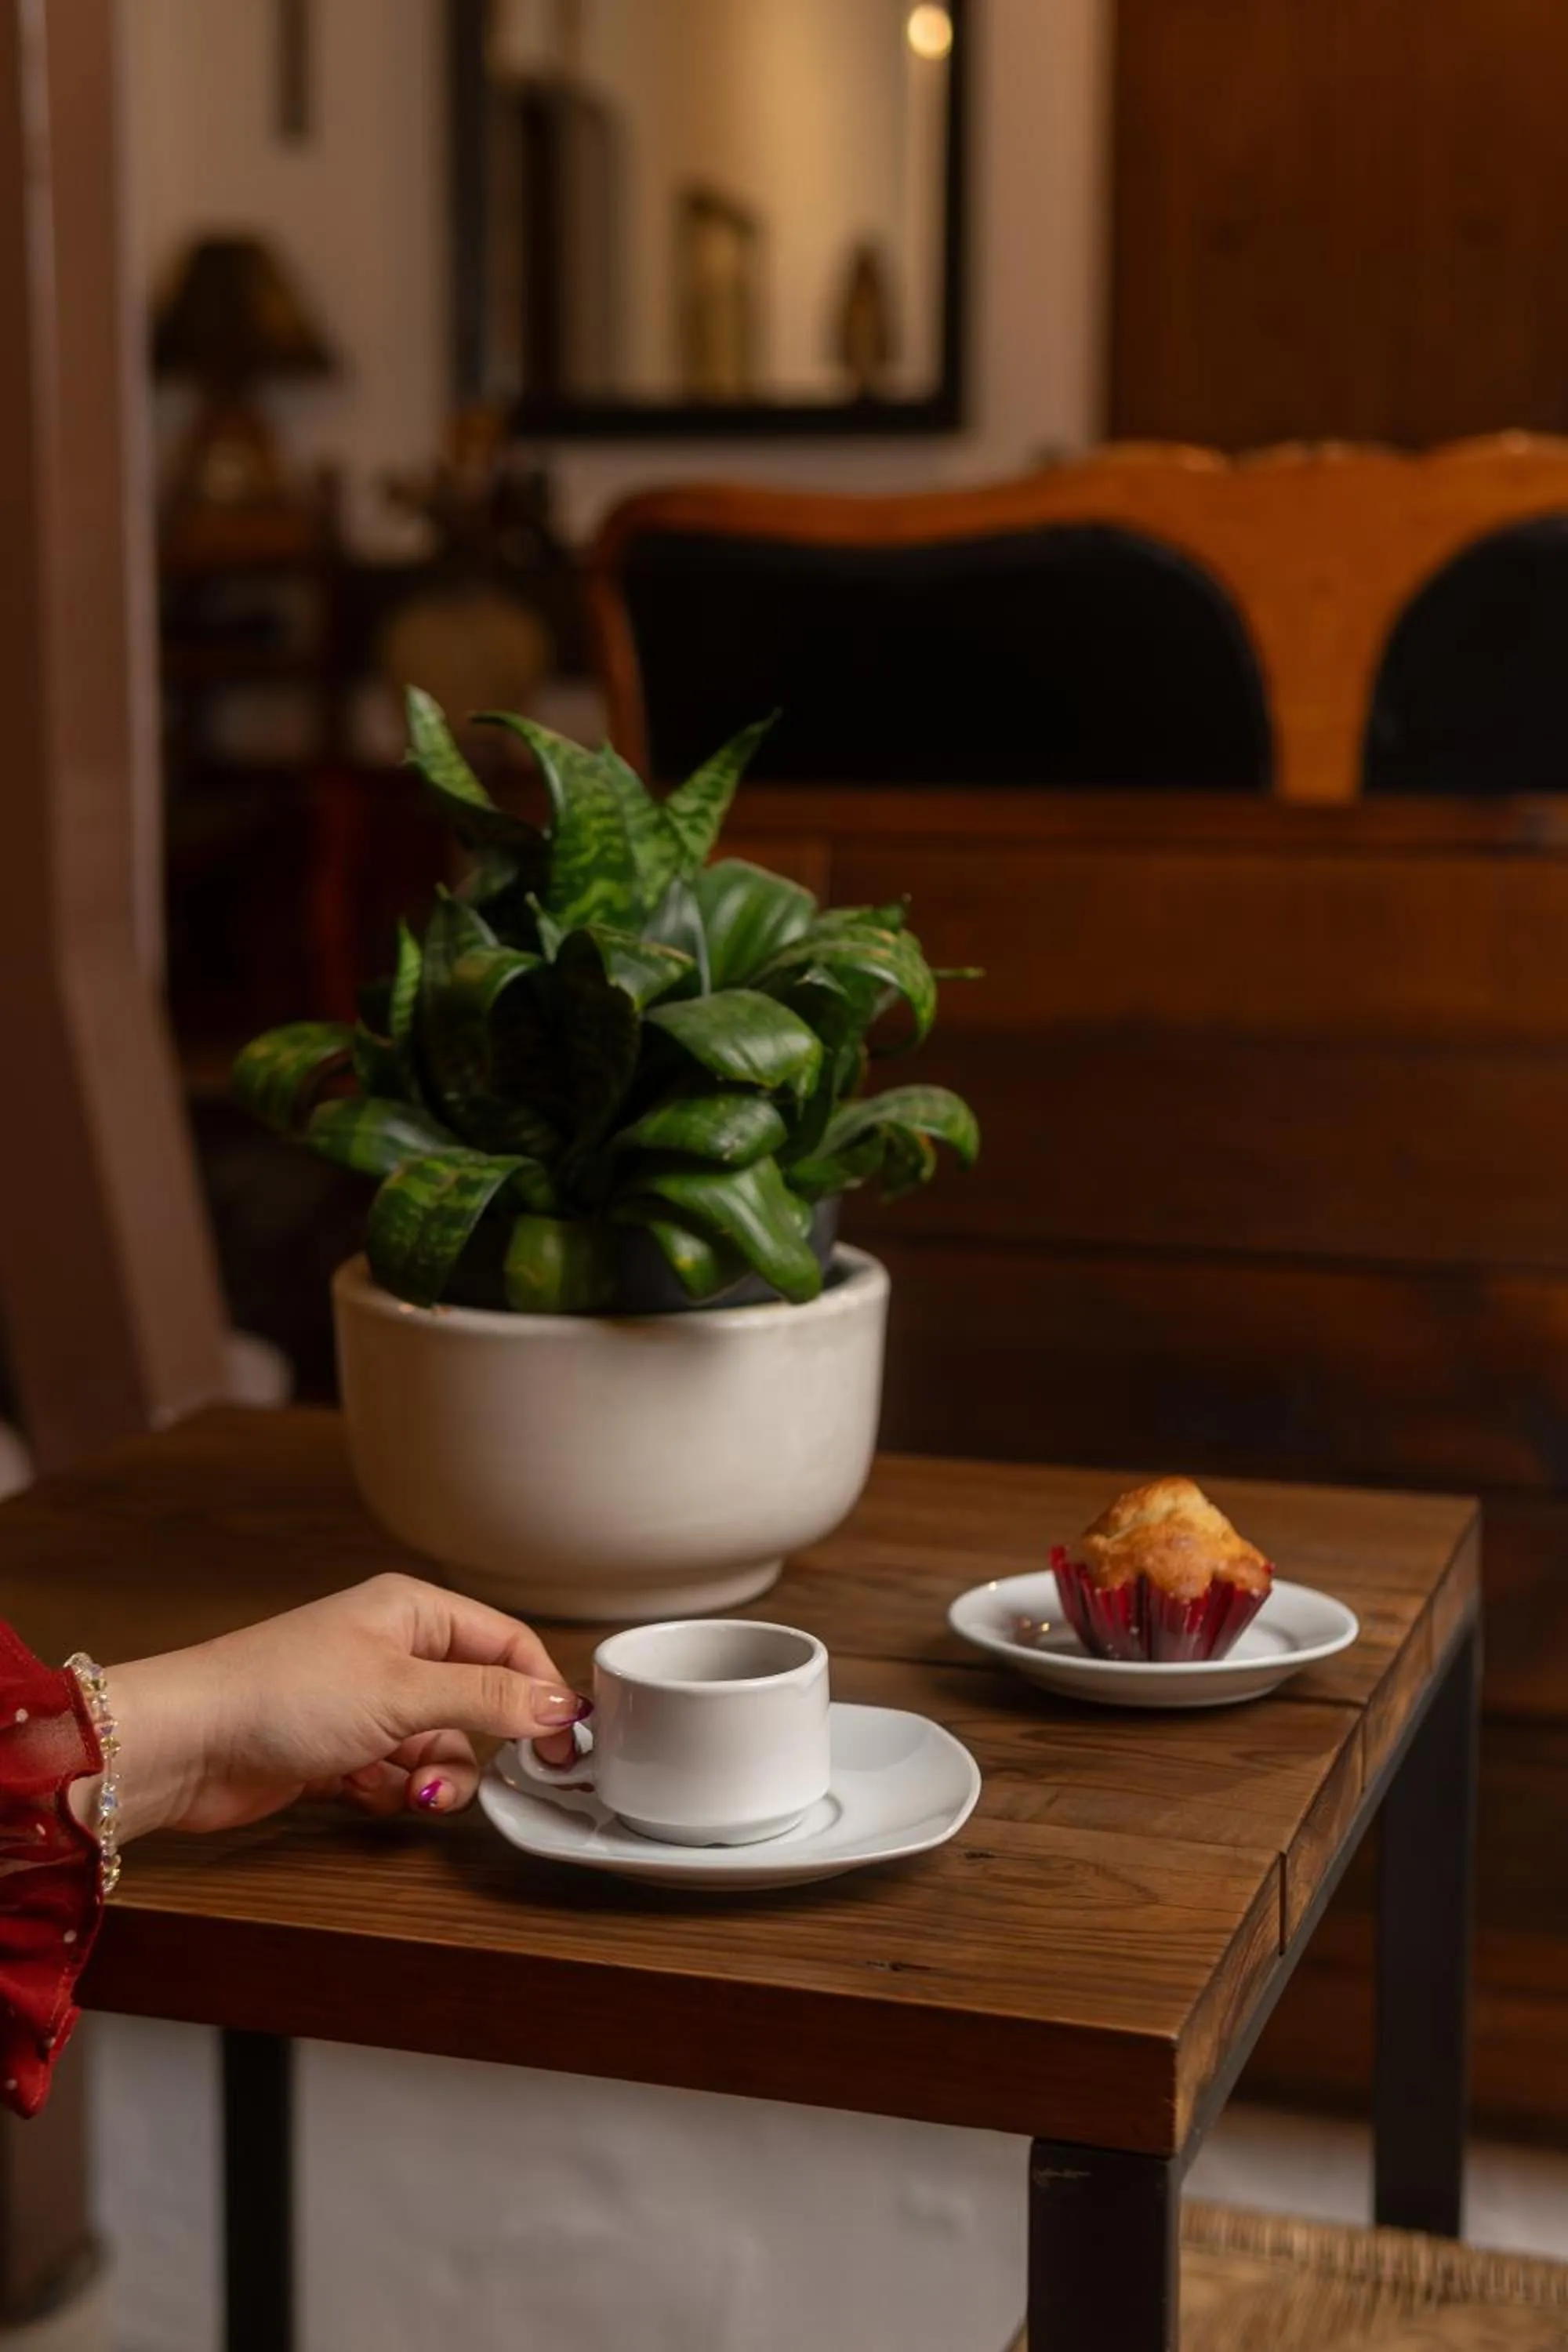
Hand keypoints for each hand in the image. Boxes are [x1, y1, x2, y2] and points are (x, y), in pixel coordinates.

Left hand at [80, 1575, 590, 1839]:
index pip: (507, 1644)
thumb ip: (488, 1699)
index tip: (563, 1745)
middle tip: (473, 1779)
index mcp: (413, 1612)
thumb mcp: (403, 1693)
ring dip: (432, 1778)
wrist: (188, 1744)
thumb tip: (560, 1705)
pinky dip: (391, 1791)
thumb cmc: (280, 1693)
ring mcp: (364, 1701)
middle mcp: (392, 1650)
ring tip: (407, 1790)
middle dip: (475, 1746)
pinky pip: (397, 1775)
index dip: (539, 1692)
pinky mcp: (339, 1749)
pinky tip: (365, 1791)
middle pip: (476, 1701)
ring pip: (438, 1747)